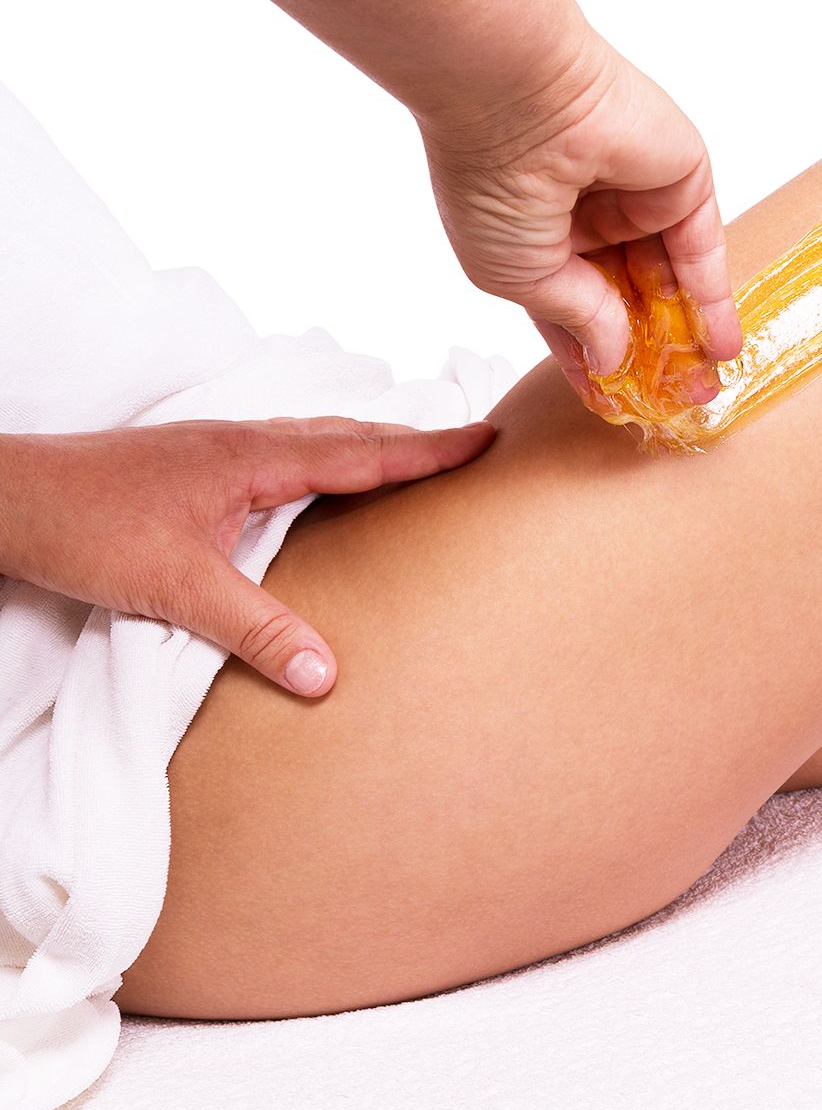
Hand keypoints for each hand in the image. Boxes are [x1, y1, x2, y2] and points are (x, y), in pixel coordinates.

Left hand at [0, 418, 493, 696]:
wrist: (6, 496)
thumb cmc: (83, 527)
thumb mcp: (176, 587)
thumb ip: (256, 629)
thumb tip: (327, 674)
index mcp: (255, 458)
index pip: (363, 452)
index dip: (428, 450)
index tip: (486, 438)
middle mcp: (244, 442)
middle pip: (349, 435)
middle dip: (413, 439)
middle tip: (471, 441)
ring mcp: (218, 449)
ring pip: (315, 440)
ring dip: (369, 445)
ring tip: (413, 457)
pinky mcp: (196, 465)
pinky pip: (285, 452)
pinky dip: (326, 458)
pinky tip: (320, 481)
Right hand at [417, 35, 742, 408]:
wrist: (518, 100)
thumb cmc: (492, 184)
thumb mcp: (522, 277)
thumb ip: (577, 318)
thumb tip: (612, 362)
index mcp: (536, 236)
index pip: (574, 310)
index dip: (593, 359)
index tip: (612, 406)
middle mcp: (586, 217)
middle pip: (629, 300)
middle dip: (649, 354)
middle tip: (671, 406)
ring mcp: (636, 198)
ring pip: (669, 282)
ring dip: (686, 337)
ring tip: (699, 390)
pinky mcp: (683, 181)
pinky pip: (702, 253)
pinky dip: (713, 301)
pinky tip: (722, 347)